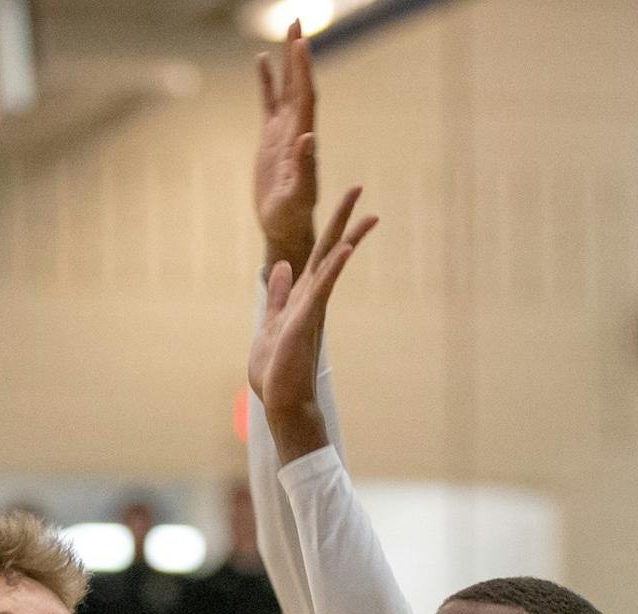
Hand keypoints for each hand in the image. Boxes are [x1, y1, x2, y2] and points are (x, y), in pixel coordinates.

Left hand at [249, 185, 376, 457]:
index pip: (319, 256)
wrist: (281, 401)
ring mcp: (311, 309)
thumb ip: (278, 296)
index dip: (330, 229)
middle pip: (330, 251)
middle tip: (360, 188)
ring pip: (331, 266)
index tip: (346, 203)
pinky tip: (346, 249)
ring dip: (348, 238)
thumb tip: (281, 267)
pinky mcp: (306, 321)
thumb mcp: (270, 324)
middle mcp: (311, 299)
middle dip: (343, 220)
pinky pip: (322, 289)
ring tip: (367, 214)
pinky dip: (333, 268)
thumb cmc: (276, 370)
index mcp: (302, 298)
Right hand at [254, 21, 318, 274]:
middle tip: (297, 20)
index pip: (306, 96)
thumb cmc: (292, 217)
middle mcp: (297, 129)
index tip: (301, 43)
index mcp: (304, 139)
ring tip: (288, 29)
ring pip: (287, 86)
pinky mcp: (271, 138)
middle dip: (298, 52)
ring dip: (287, 59)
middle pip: (300, 82)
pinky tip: (262, 62)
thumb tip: (309, 138)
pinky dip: (267, 81)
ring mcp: (284, 131)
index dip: (304, 70)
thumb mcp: (299, 196)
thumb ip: (305, 168)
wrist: (285, 226)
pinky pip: (269, 102)